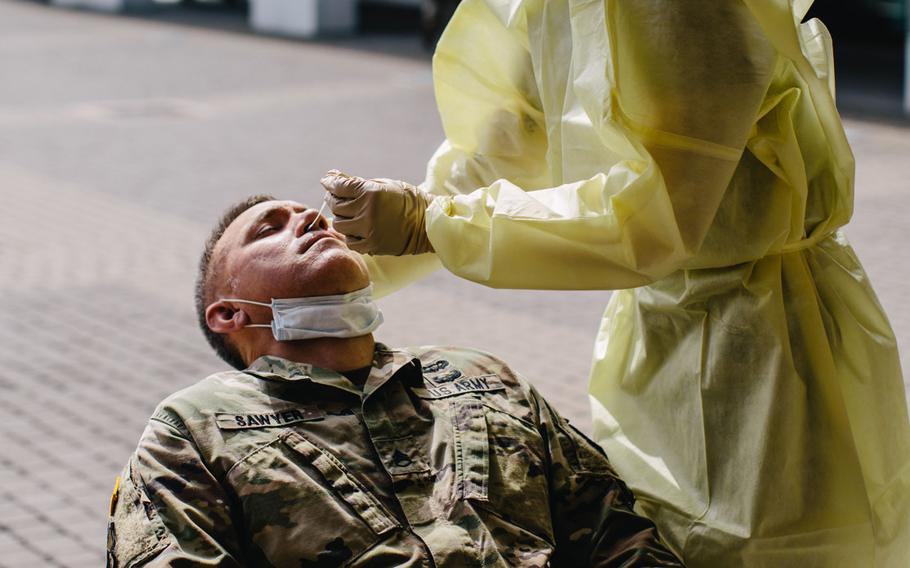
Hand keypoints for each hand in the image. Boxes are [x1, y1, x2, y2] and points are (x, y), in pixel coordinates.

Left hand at [320, 170, 434, 255]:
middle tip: (337, 196)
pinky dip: (350, 234)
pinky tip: (357, 228)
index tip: (327, 180)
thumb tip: (333, 176)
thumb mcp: (383, 185)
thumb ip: (357, 183)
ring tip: (349, 213)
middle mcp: (367, 212)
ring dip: (341, 217)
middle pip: (336, 206)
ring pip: (339, 224)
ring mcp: (368, 231)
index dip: (330, 182)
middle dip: (333, 199)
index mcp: (371, 193)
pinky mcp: (371, 246)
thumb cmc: (407, 200)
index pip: (339, 187)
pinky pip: (349, 241)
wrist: (427, 224)